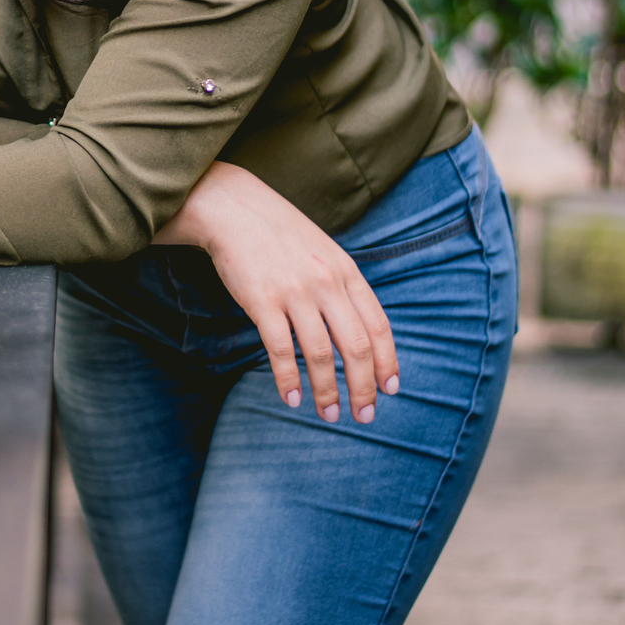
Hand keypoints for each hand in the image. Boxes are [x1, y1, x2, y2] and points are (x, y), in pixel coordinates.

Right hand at [154, 161, 398, 423]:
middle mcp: (326, 283)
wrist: (234, 208)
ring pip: (320, 354)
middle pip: (355, 346)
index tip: (390, 389)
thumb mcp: (324, 250)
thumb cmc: (279, 233)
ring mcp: (294, 292)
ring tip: (329, 414)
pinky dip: (288, 379)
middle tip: (363, 415)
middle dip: (363, 387)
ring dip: (327, 391)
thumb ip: (342, 285)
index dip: (387, 361)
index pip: (377, 325)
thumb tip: (359, 329)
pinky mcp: (262, 301)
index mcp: (346, 271)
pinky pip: (280, 350)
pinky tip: (292, 398)